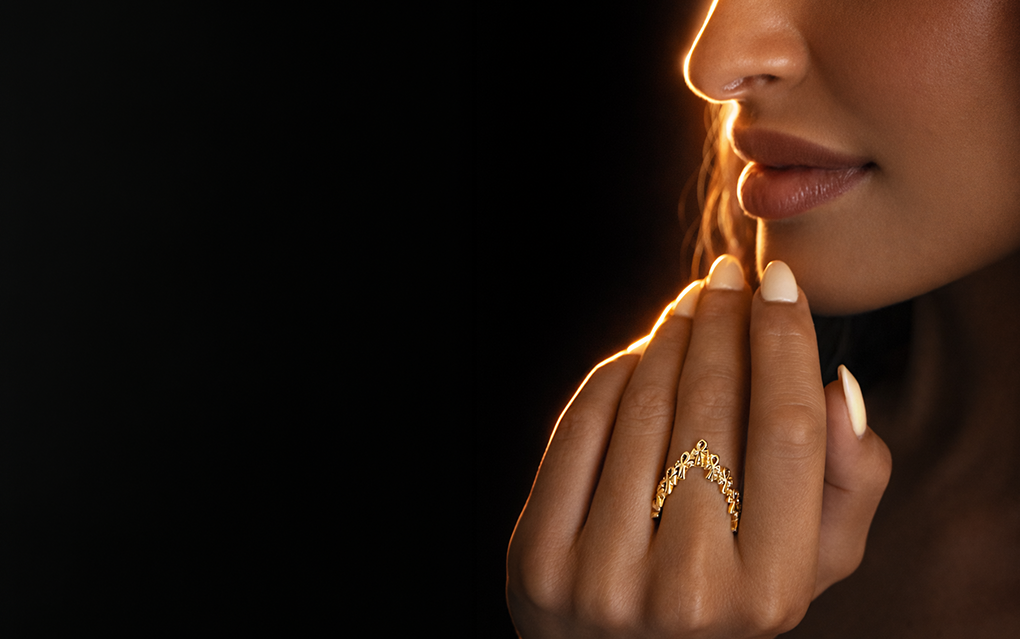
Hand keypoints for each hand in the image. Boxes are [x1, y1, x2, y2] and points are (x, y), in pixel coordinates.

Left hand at [506, 256, 891, 637]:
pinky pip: (578, 431)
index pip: (785, 430)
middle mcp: (687, 591)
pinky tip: (641, 352)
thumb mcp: (812, 564)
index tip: (781, 281)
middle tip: (727, 277)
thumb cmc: (728, 599)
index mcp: (771, 592)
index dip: (784, 339)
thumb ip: (846, 482)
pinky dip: (612, 376)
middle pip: (711, 407)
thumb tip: (832, 383)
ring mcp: (603, 579)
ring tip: (691, 306)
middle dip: (723, 321)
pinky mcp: (538, 562)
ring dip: (670, 336)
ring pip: (643, 408)